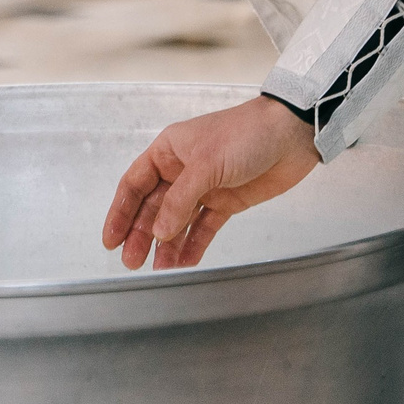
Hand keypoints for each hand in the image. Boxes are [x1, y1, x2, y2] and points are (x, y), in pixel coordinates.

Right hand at [100, 98, 320, 269]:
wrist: (292, 135)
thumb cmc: (246, 134)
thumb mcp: (207, 163)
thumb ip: (181, 200)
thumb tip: (159, 231)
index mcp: (170, 151)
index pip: (135, 183)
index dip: (120, 211)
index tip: (111, 239)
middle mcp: (183, 170)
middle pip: (154, 207)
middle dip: (142, 235)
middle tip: (132, 262)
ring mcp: (205, 188)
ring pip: (177, 222)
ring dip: (166, 245)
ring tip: (159, 270)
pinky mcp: (227, 202)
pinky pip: (204, 228)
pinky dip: (194, 246)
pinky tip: (184, 263)